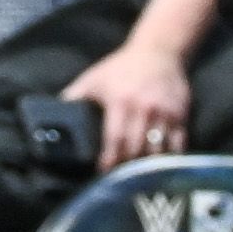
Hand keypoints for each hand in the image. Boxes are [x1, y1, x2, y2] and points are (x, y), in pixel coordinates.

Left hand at [64, 41, 194, 165]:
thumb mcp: (93, 79)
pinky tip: (161, 168)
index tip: (103, 173)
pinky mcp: (181, 115)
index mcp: (120, 102)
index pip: (115, 139)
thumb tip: (51, 118)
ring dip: (147, 168)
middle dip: (126, 167)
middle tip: (119, 180)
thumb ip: (73, 97)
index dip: (109, 160)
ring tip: (138, 178)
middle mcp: (144, 109)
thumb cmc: (120, 68)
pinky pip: (178, 145)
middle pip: (136, 149)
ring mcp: (165, 113)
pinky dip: (170, 159)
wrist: (159, 51)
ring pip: (158, 151)